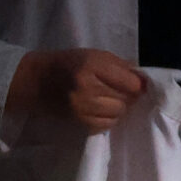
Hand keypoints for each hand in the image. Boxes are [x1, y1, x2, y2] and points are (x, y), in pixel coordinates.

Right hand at [10, 48, 146, 134]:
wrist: (36, 81)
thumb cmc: (69, 63)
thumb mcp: (95, 55)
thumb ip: (121, 65)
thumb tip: (143, 80)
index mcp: (92, 66)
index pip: (130, 83)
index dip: (138, 84)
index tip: (138, 84)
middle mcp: (87, 88)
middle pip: (125, 100)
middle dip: (129, 96)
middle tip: (122, 91)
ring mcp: (81, 108)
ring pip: (118, 114)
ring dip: (119, 108)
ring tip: (110, 100)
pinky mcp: (78, 122)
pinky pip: (105, 125)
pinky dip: (108, 118)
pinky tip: (101, 109)